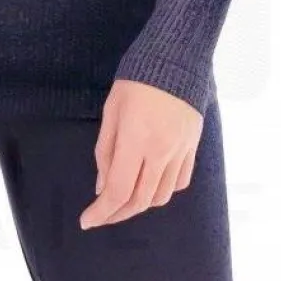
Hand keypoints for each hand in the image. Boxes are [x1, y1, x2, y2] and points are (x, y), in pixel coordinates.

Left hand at [80, 79, 203, 228]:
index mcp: (136, 141)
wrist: (176, 59)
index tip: (87, 221)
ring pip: (161, 196)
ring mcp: (181, 151)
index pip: (117, 190)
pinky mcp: (193, 147)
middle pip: (139, 200)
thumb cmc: (136, 82)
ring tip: (124, 201)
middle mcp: (161, 152)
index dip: (101, 212)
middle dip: (117, 214)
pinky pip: (180, 182)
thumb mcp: (111, 113)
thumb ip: (106, 152)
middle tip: (101, 216)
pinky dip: (163, 191)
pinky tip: (150, 185)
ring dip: (140, 205)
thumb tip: (102, 187)